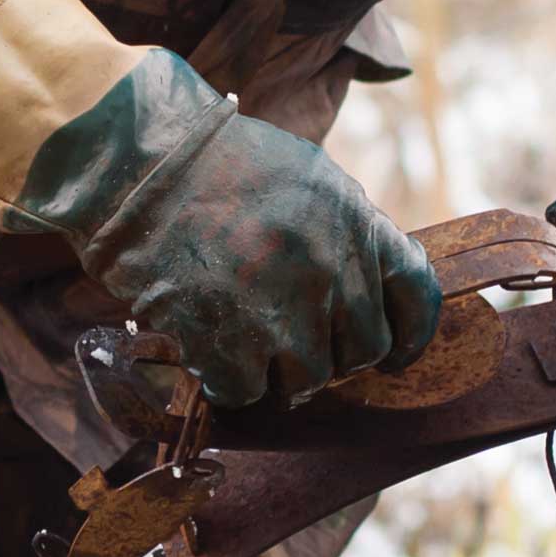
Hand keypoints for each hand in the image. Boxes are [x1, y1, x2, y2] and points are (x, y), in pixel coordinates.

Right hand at [64, 51, 442, 406]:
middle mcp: (330, 270)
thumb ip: (346, 234)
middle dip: (332, 353)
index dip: (410, 335)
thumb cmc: (217, 165)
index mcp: (357, 222)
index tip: (394, 354)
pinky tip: (208, 347)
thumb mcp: (308, 178)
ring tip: (244, 340)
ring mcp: (282, 312)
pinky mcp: (229, 344)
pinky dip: (227, 379)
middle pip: (363, 350)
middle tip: (293, 340)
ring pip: (308, 380)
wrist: (139, 164)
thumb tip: (366, 289)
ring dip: (278, 371)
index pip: (416, 297)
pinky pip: (248, 392)